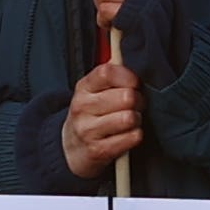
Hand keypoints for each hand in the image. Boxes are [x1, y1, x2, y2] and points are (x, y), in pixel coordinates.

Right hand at [59, 55, 142, 178]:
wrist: (71, 148)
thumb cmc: (91, 115)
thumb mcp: (94, 91)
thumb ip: (112, 76)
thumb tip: (137, 59)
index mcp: (83, 87)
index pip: (107, 72)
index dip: (128, 76)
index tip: (134, 84)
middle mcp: (82, 107)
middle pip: (126, 96)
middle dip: (138, 101)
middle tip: (135, 105)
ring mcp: (88, 130)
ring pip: (129, 117)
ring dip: (137, 119)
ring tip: (131, 120)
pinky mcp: (98, 150)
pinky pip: (131, 137)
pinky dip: (136, 135)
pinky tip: (128, 135)